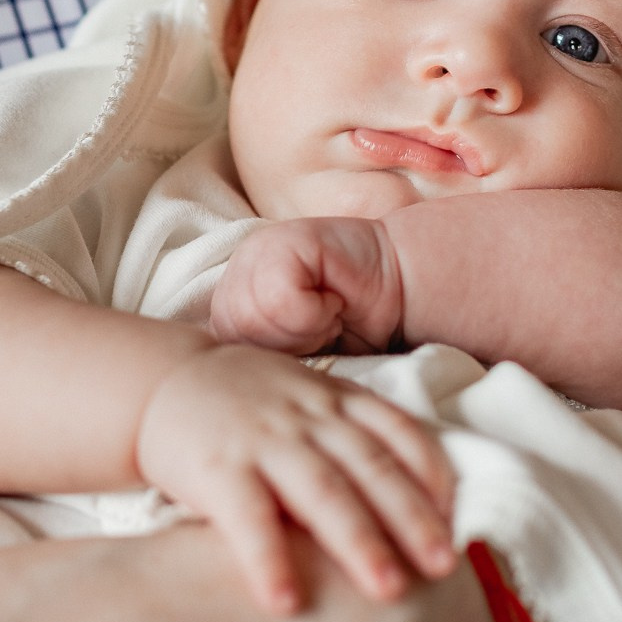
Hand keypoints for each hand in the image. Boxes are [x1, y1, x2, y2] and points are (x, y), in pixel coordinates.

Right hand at [136, 347, 454, 612]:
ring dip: (359, 541)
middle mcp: (309, 416)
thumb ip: (351, 433)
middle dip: (411, 518)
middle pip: (371, 468)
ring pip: (322, 491)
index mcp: (336, 399)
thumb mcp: (308, 397)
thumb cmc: (248, 401)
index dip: (433, 476)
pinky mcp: (217, 467)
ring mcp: (264, 439)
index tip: (457, 520)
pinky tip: (285, 600)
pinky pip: (247, 517)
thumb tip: (415, 501)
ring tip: (389, 590)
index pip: (401, 433)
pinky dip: (268, 559)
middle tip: (443, 566)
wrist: (161, 381)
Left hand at [211, 217, 402, 356]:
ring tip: (327, 311)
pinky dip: (316, 311)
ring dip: (304, 326)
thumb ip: (259, 353)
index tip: (305, 341)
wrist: (400, 288)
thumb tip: (238, 378)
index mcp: (231, 299)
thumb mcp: (295, 349)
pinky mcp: (283, 242)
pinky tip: (333, 298)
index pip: (222, 348)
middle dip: (287, 342)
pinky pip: (282, 298)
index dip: (270, 356)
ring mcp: (257, 251)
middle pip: (236, 331)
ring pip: (258, 315)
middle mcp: (237, 271)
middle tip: (321, 325)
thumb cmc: (350, 325)